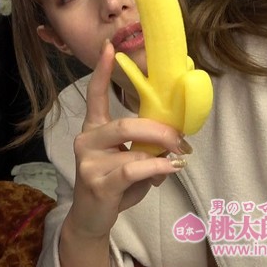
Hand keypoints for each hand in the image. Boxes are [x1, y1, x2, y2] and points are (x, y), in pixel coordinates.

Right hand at [65, 40, 187, 240]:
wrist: (91, 219)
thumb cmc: (113, 185)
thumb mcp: (128, 161)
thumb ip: (144, 147)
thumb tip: (174, 143)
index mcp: (93, 129)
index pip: (94, 96)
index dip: (101, 71)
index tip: (108, 47)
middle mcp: (86, 141)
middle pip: (125, 124)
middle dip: (159, 130)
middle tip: (180, 140)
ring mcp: (89, 162)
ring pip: (133, 148)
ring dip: (161, 155)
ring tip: (175, 161)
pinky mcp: (98, 183)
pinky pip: (134, 169)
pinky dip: (157, 169)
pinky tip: (168, 171)